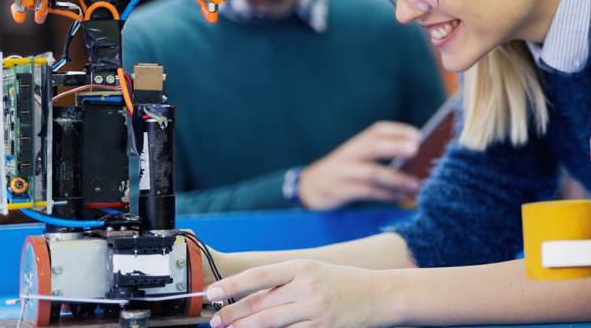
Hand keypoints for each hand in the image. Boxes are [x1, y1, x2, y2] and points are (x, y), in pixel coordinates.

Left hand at [206, 260, 397, 327]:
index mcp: (302, 267)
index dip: (231, 285)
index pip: (259, 276)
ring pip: (269, 323)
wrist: (379, 295)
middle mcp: (307, 287)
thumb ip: (283, 282)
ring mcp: (315, 310)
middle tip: (214, 320)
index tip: (211, 293)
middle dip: (232, 314)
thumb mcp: (313, 272)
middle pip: (260, 304)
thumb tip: (247, 295)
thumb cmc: (342, 282)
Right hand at [298, 121, 422, 210]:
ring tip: (414, 184)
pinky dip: (385, 194)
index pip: (377, 130)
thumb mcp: (356, 156)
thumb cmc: (344, 170)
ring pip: (371, 172)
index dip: (397, 130)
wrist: (310, 186)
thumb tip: (415, 156)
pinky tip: (399, 196)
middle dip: (394, 146)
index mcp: (356, 143)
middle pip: (373, 146)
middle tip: (415, 149)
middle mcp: (350, 154)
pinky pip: (366, 191)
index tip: (417, 135)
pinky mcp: (340, 190)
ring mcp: (344, 172)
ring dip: (395, 178)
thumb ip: (379, 153)